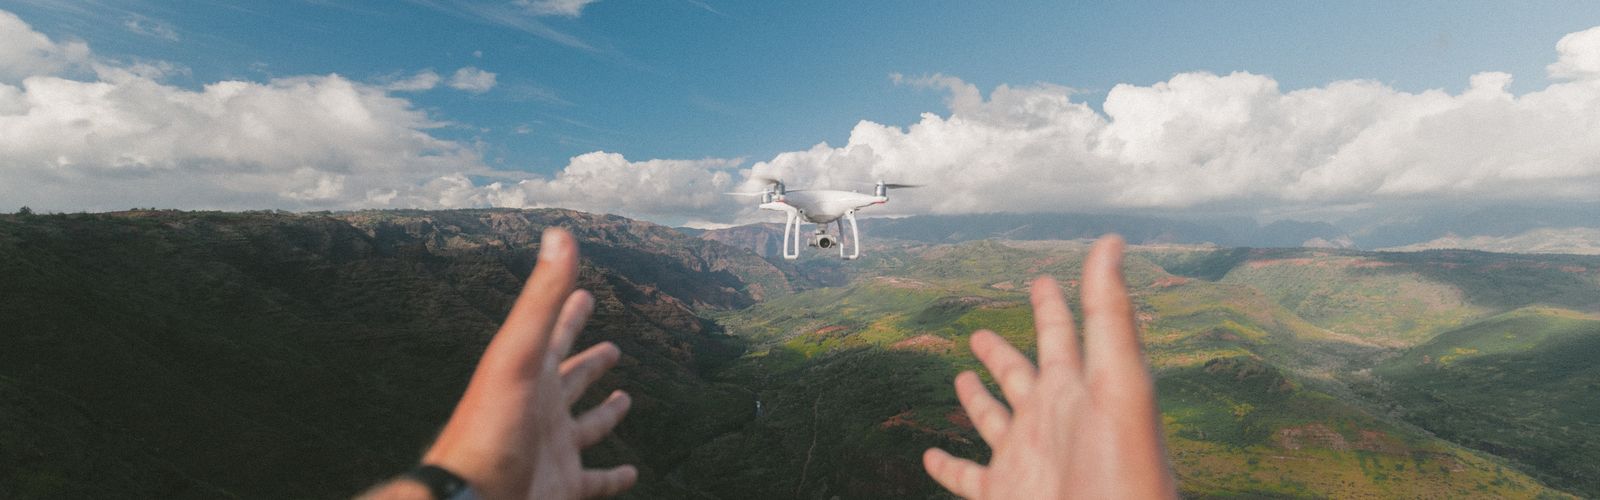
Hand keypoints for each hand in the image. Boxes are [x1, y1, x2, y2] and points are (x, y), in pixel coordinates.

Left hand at [420, 227, 635, 498]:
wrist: (471, 499)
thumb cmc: (490, 428)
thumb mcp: (519, 355)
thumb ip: (541, 299)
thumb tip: (560, 233)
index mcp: (530, 373)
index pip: (553, 332)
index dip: (569, 310)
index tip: (584, 291)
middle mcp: (541, 407)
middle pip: (571, 377)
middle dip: (590, 360)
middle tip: (611, 347)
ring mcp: (553, 448)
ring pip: (586, 426)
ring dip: (605, 414)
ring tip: (623, 399)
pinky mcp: (563, 485)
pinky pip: (595, 479)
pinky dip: (614, 477)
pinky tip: (630, 474)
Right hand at [923, 235, 1176, 498]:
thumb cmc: (1125, 476)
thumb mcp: (1119, 385)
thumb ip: (1111, 315)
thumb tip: (1110, 241)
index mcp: (1080, 388)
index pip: (1065, 333)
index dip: (1054, 303)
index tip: (1041, 278)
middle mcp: (1052, 420)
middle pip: (1023, 374)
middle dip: (1004, 350)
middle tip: (983, 330)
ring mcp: (1027, 459)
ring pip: (994, 420)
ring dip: (978, 399)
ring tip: (961, 378)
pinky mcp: (1003, 494)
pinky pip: (967, 476)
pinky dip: (947, 466)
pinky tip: (931, 455)